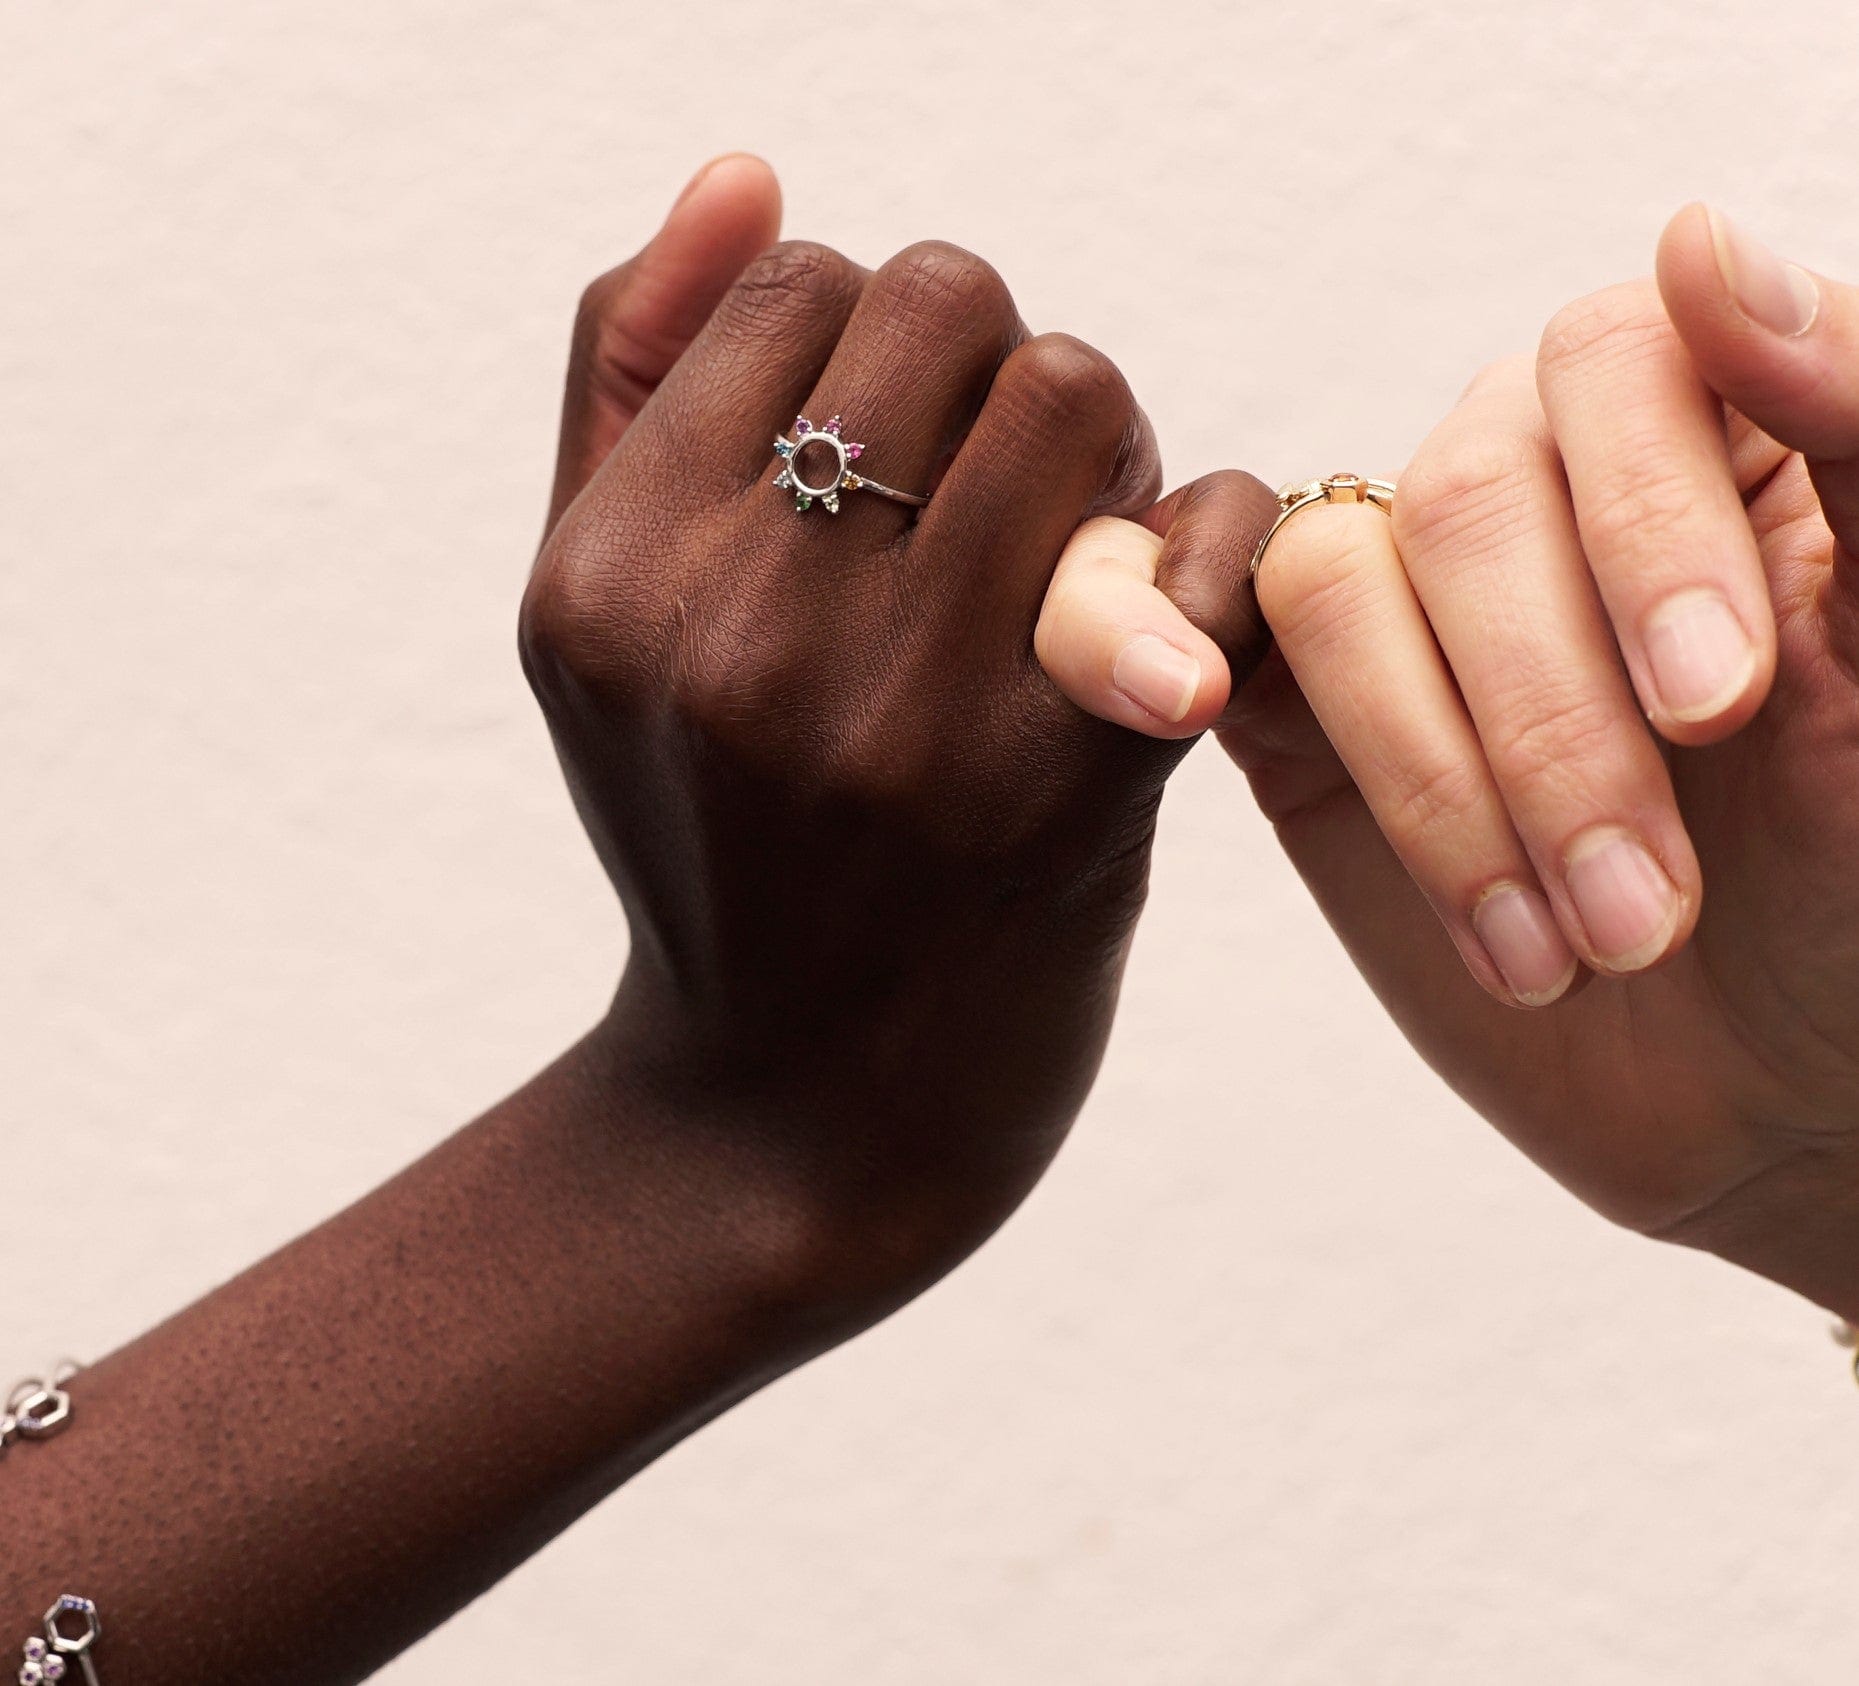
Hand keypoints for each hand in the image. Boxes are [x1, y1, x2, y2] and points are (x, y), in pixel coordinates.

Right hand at [524, 160, 1270, 1320]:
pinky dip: (1211, 543)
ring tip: (1063, 551)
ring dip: (1099, 445)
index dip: (864, 339)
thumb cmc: (708, 842)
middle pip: (952, 303)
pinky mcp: (1073, 795)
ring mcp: (910, 722)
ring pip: (1080, 388)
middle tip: (991, 487)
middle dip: (988, 367)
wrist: (793, 1122)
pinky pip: (1209, 534)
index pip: (794, 275)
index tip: (883, 450)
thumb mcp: (600, 628)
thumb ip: (631, 383)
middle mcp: (746, 639)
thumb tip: (745, 173)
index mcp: (613, 578)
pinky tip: (1158, 628)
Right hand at [1038, 204, 1858, 1318]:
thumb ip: (1852, 426)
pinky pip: (1168, 617)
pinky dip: (1133, 638)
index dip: (1645, 520)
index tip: (1722, 702)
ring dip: (1432, 780)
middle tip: (1652, 910)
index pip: (1615, 365)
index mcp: (1707, 443)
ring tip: (1554, 953)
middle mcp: (1540, 496)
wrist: (1771, 1100)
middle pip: (1466, 494)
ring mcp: (1403, 606)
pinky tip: (1179, 707)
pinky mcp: (1288, 714)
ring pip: (1331, 582)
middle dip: (1554, 724)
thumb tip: (1698, 241)